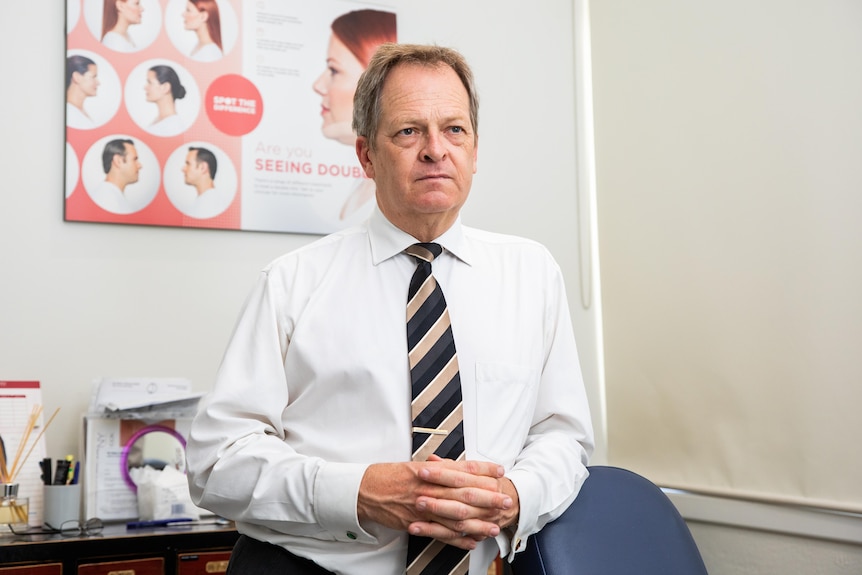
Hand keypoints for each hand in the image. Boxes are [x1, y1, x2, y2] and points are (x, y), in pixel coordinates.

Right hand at [357, 457, 512, 548]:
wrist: (364, 489)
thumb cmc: (388, 475)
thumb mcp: (414, 465)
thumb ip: (437, 468)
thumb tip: (459, 468)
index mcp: (429, 470)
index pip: (462, 468)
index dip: (484, 470)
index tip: (500, 471)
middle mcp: (428, 487)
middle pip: (464, 492)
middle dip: (488, 497)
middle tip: (506, 500)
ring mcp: (422, 506)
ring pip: (455, 516)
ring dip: (478, 522)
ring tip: (494, 526)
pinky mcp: (415, 523)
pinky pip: (440, 533)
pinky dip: (457, 539)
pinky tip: (471, 542)